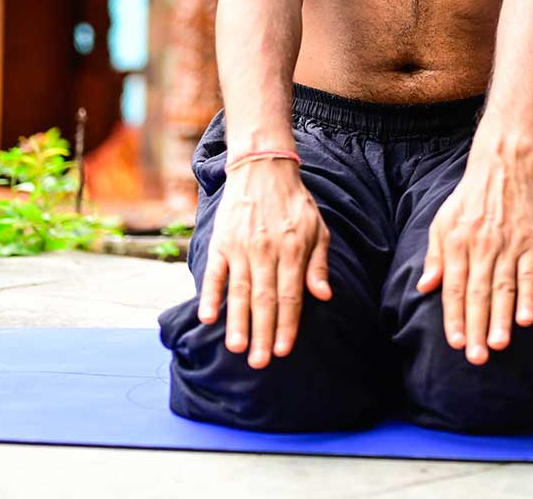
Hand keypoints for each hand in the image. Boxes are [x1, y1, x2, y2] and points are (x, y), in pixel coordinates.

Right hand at [197, 158, 331, 368]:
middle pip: (264, 299)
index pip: (290, 296)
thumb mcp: (317, 229)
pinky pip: (214, 273)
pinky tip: (208, 317)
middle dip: (262, 334)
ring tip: (236, 348)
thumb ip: (319, 264)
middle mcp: (266, 250)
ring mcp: (241, 246)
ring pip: (239, 291)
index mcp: (293, 250)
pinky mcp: (222, 242)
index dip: (287, 325)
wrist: (263, 169)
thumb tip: (324, 297)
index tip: (283, 351)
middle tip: (259, 364)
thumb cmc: (295, 203)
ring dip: (237, 322)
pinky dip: (210, 295)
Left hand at [415, 152, 532, 365]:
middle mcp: (481, 247)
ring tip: (498, 345)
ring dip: (500, 319)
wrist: (502, 167)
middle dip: (476, 328)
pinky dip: (528, 297)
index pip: (453, 287)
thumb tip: (426, 288)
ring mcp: (507, 246)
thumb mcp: (442, 221)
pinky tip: (525, 319)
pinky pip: (529, 274)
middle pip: (477, 293)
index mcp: (456, 243)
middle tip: (476, 358)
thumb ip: (435, 256)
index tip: (455, 343)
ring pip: (503, 289)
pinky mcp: (530, 243)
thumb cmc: (468, 198)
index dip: (454, 316)